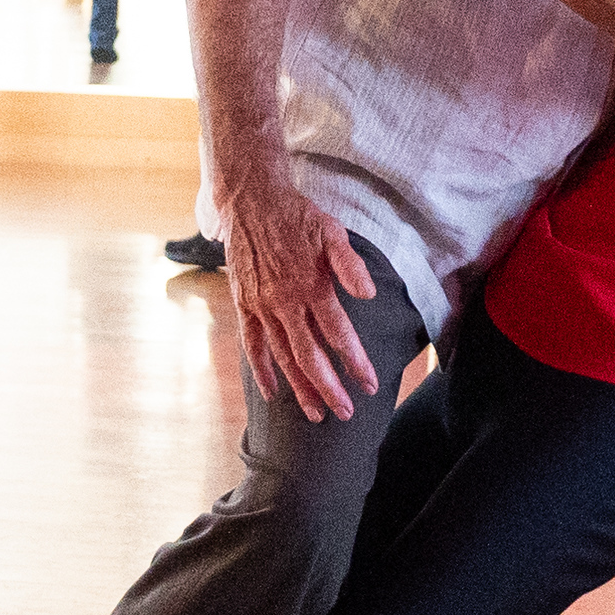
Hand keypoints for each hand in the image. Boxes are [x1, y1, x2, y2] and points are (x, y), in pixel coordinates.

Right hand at [221, 169, 377, 421]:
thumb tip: (368, 295)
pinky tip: (273, 392)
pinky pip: (253, 344)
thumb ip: (350, 265)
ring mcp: (262, 306)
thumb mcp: (331, 231)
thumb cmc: (297, 216)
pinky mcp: (244, 305)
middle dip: (329, 388)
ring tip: (316, 414)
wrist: (250, 201)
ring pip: (283, 357)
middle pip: (310, 355)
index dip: (355, 362)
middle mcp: (286, 302)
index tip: (369, 385)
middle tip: (346, 413)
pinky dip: (262, 370)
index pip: (339, 334)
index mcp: (312, 286)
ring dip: (300, 388)